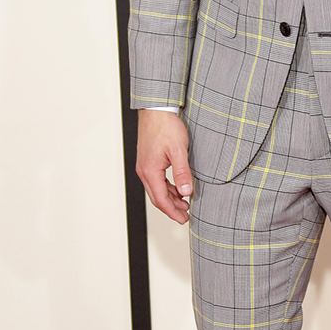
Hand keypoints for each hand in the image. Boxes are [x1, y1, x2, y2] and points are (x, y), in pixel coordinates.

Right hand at [135, 110, 192, 224]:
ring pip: (157, 189)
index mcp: (150, 171)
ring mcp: (145, 165)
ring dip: (170, 198)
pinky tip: (178, 188)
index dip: (173, 212)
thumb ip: (182, 173)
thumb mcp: (179, 150)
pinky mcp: (148, 160)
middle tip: (185, 216)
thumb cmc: (166, 126)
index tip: (184, 219)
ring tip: (185, 203)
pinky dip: (167, 188)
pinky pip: (157, 180)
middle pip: (157, 197)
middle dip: (171, 209)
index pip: (161, 200)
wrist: (156, 110)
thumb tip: (186, 192)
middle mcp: (144, 170)